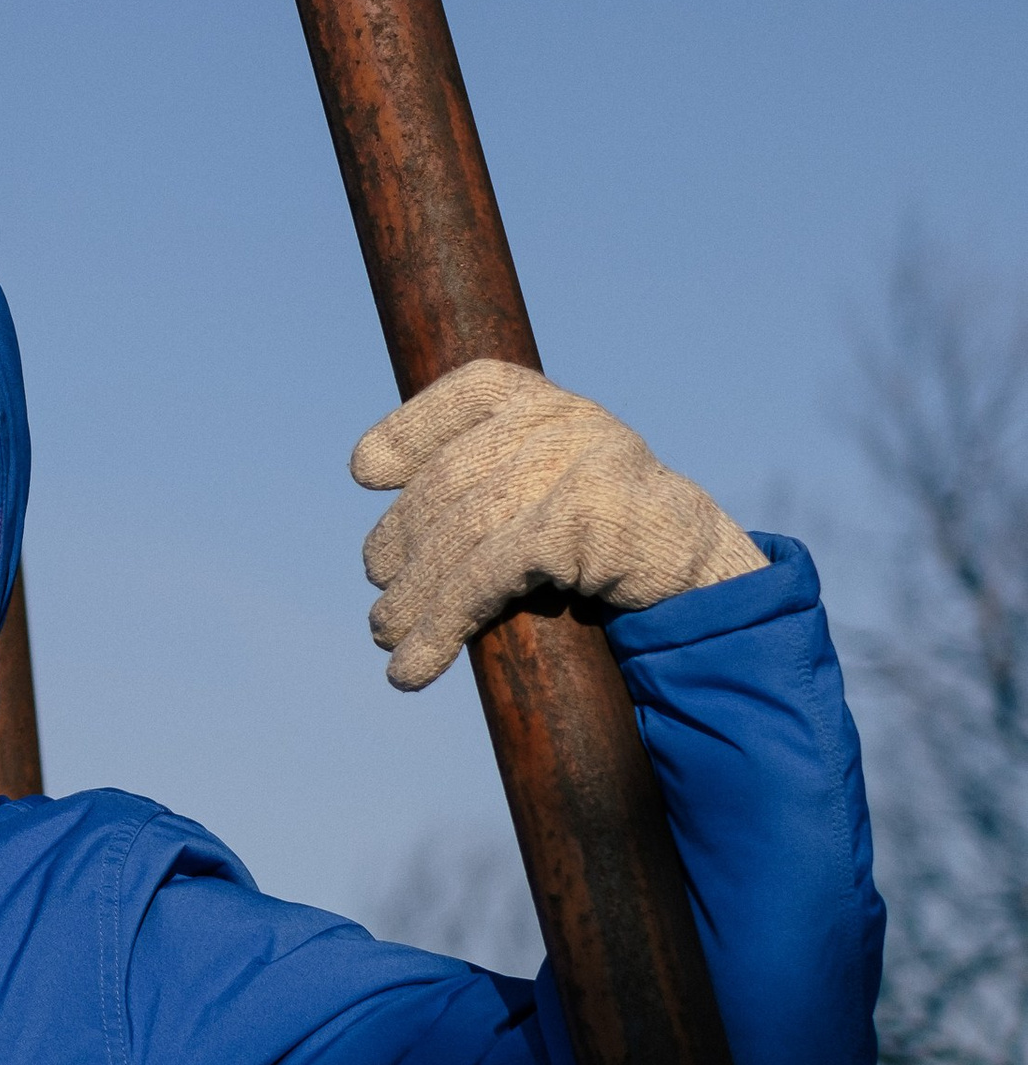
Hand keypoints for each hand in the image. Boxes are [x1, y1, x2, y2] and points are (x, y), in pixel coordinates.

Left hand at [350, 358, 761, 692]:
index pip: (467, 394)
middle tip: (383, 602)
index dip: (410, 429)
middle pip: (449, 482)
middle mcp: (562, 420)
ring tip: (387, 638)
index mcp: (548, 402)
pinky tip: (410, 670)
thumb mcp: (546, 483)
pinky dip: (439, 628)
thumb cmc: (605, 537)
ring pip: (461, 534)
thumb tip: (373, 472)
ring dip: (412, 600)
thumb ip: (486, 468)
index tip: (367, 473)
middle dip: (402, 546)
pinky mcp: (582, 520)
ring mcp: (576, 463)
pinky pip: (485, 577)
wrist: (696, 579)